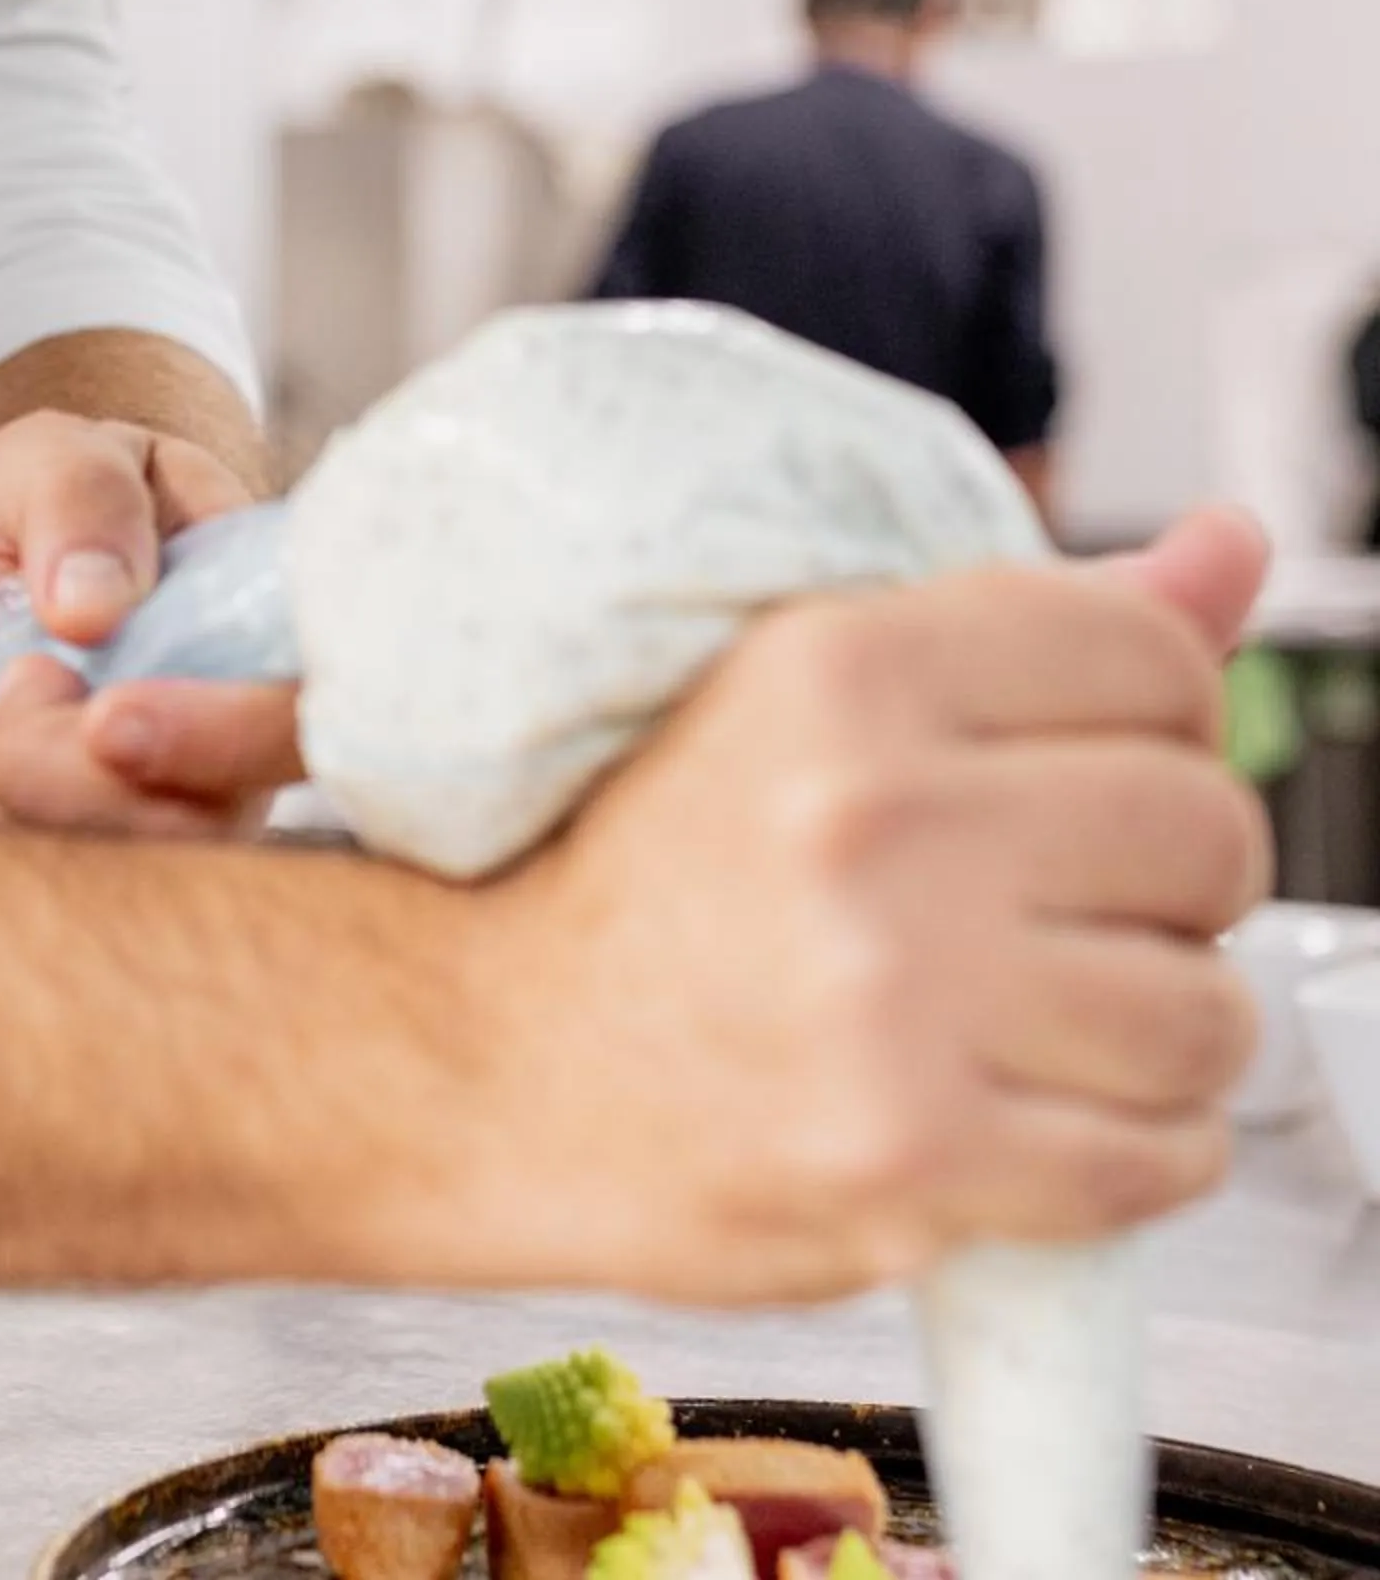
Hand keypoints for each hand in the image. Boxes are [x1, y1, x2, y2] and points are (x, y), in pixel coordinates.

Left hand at [0, 411, 303, 837]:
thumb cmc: (58, 492)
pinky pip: (36, 883)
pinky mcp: (95, 841)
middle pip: (208, 819)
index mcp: (268, 617)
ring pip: (118, 865)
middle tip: (16, 684)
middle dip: (79, 783)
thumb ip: (83, 497)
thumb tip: (92, 604)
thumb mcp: (60, 454)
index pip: (297, 711)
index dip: (219, 738)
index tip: (105, 721)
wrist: (3, 547)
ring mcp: (178, 797)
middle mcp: (242, 728)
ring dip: (11, 801)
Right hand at [440, 508, 1272, 1305]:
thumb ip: (1039, 625)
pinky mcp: (911, 1161)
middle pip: (1205, 833)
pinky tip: (1047, 1111)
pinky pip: (1161, 1160)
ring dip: (1165, 1027)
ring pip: (1206, 1012)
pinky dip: (1139, 1150)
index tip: (1102, 767)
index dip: (1162, 724)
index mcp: (840, 666)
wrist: (486, 1048)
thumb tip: (1228, 551)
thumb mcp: (806, 692)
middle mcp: (869, 816)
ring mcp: (893, 996)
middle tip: (1083, 903)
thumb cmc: (646, 870)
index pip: (1156, 661)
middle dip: (1176, 881)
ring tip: (1061, 1014)